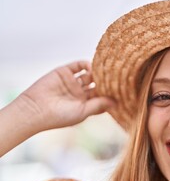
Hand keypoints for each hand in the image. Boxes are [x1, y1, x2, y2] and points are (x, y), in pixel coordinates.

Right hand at [0, 61, 116, 156]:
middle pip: (98, 84)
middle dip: (107, 81)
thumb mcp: (83, 112)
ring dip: (100, 72)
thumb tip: (116, 102)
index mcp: (85, 104)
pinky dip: (88, 64)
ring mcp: (73, 82)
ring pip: (90, 74)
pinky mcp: (65, 72)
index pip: (102, 96)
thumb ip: (99, 105)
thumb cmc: (59, 116)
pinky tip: (95, 67)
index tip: (124, 90)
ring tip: (110, 70)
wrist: (36, 109)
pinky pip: (79, 65)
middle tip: (121, 77)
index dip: (111, 93)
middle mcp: (80, 92)